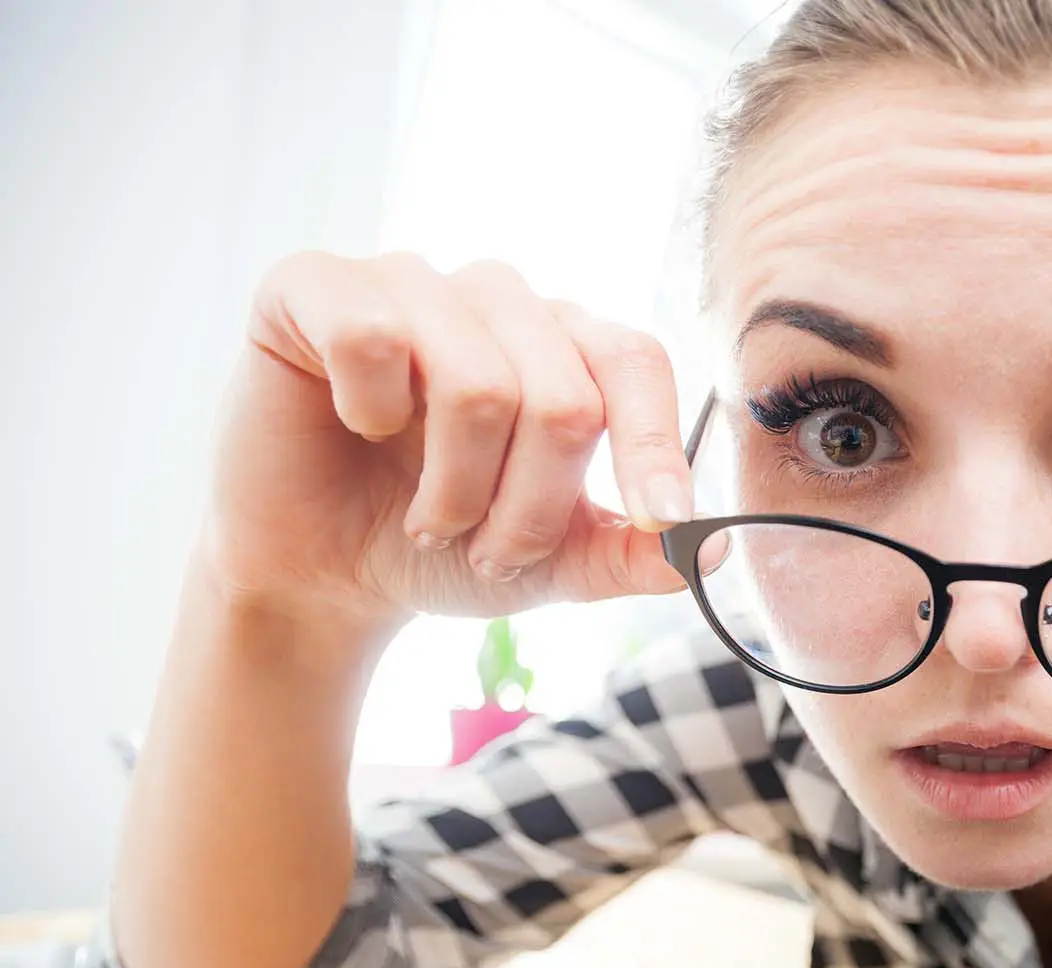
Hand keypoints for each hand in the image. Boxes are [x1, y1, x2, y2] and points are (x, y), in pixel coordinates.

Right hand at [206, 250, 697, 629]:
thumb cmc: (440, 547)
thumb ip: (629, 554)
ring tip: (429, 521)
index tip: (661, 520)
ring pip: (476, 384)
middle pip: (562, 397)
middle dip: (530, 506)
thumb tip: (710, 550)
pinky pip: (373, 339)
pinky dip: (369, 414)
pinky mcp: (315, 286)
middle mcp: (498, 299)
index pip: (635, 363)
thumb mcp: (550, 563)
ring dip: (454, 488)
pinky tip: (357, 428)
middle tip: (487, 548)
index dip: (653, 445)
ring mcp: (410, 282)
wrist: (320, 574)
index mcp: (565, 343)